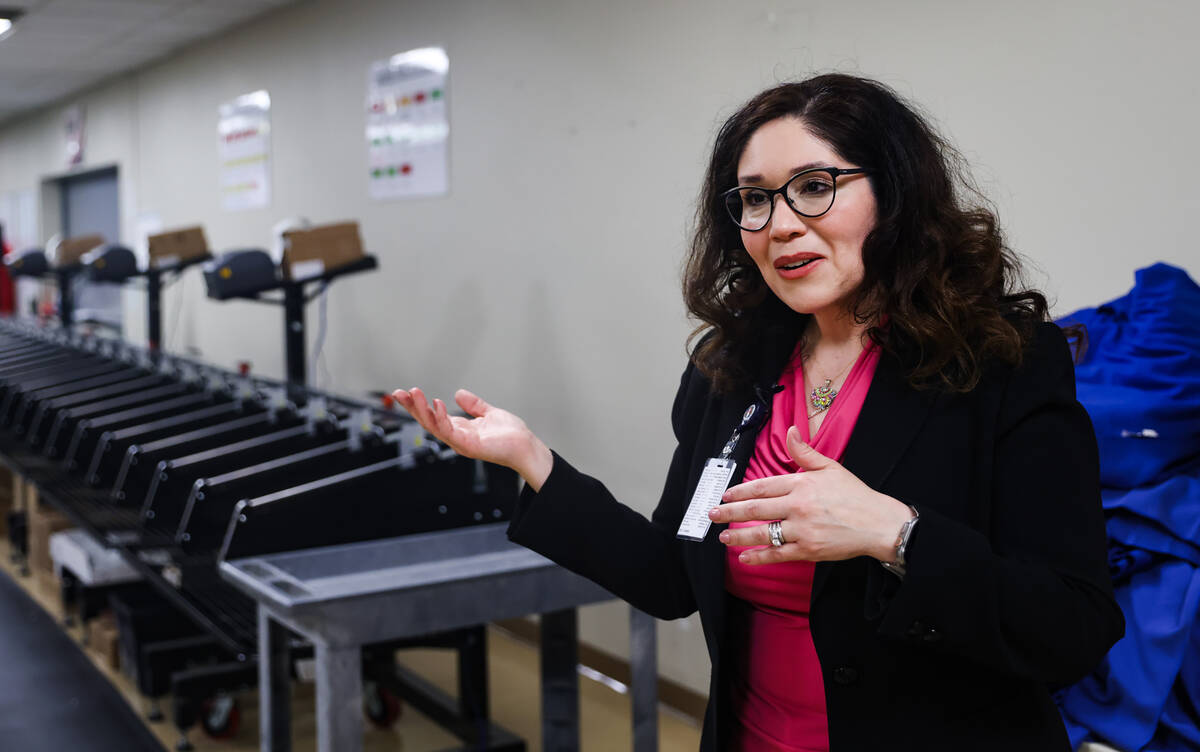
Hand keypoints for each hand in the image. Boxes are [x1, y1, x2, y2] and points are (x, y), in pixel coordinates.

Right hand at [391, 387, 553, 490]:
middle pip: (427, 421)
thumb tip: (459, 393)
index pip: (433, 416)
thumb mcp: (488, 413)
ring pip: (434, 426)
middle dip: (412, 407)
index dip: (418, 405)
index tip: (405, 392)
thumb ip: (474, 405)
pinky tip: (436, 403)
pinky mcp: (468, 445)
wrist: (525, 446)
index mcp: (459, 429)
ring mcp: (461, 442)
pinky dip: (441, 418)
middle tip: (399, 393)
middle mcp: (456, 437)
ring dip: (421, 410)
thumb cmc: (511, 435)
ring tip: (413, 394)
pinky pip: (449, 431)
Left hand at [709, 426, 912, 564]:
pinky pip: (778, 554)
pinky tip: (745, 558)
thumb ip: (805, 452)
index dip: (740, 491)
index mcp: (802, 484)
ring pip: (763, 532)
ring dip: (739, 535)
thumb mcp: (831, 468)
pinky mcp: (808, 550)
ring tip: (723, 536)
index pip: (763, 486)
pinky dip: (759, 557)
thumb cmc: (856, 496)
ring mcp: (802, 529)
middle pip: (756, 508)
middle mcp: (798, 506)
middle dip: (730, 512)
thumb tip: (790, 430)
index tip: (725, 495)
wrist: (879, 524)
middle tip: (712, 515)